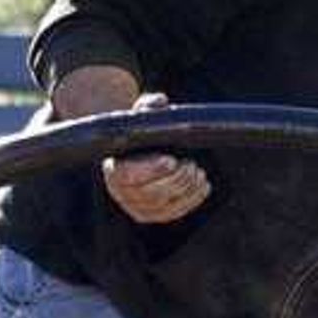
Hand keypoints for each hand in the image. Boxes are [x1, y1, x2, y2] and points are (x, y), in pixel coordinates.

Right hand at [47, 69, 209, 226]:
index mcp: (114, 170)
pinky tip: (203, 185)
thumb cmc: (141, 134)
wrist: (140, 154)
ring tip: (197, 172)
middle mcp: (122, 193)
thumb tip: (160, 102)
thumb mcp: (141, 117)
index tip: (172, 159)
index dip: (152, 169)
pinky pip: (174, 213)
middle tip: (191, 165)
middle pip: (151, 193)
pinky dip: (191, 200)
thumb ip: (148, 107)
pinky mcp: (155, 215)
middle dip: (175, 179)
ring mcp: (138, 208)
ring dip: (185, 189)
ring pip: (164, 205)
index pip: (129, 176)